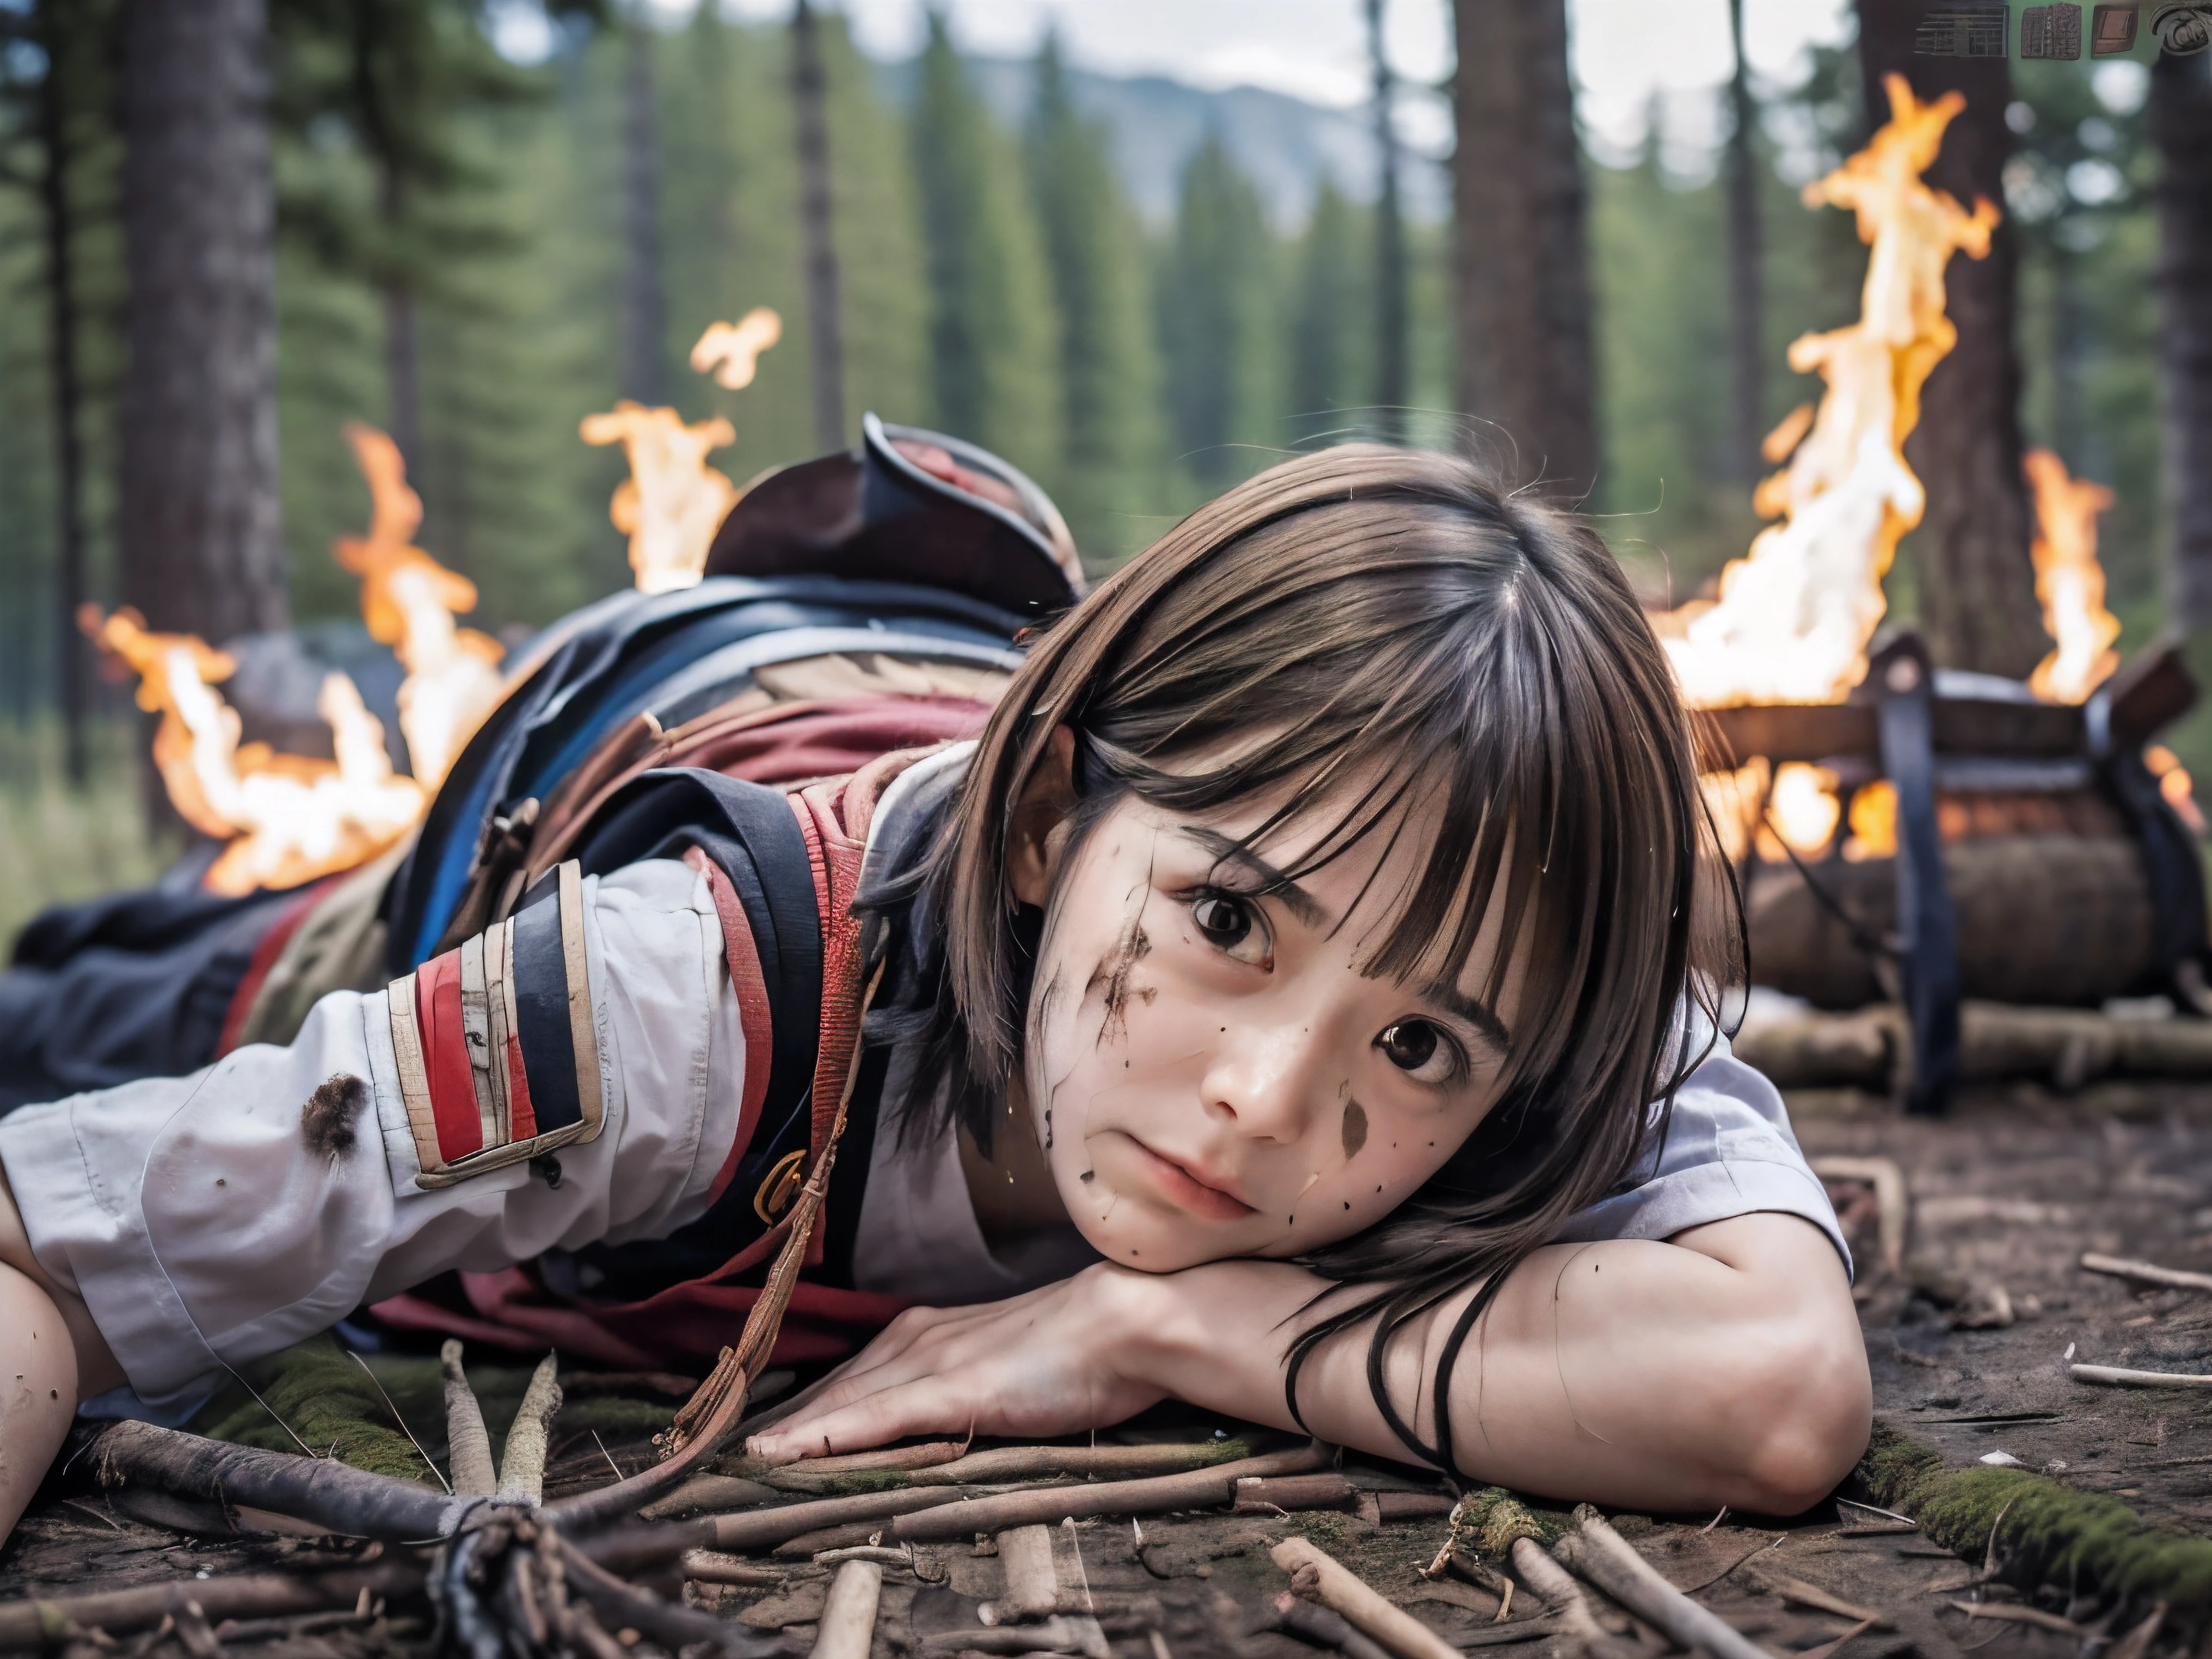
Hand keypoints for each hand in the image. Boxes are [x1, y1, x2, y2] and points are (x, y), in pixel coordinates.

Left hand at [748, 1263, 1174, 1460]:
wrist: (1124, 1323)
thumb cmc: (1081, 1348)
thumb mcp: (1006, 1368)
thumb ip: (967, 1386)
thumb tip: (950, 1411)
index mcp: (929, 1332)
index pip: (851, 1379)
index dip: (805, 1410)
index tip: (763, 1434)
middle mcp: (917, 1339)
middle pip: (831, 1390)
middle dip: (781, 1422)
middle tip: (727, 1452)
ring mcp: (929, 1364)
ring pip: (839, 1403)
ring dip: (786, 1434)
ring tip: (734, 1460)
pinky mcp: (950, 1390)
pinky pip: (871, 1418)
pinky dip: (822, 1436)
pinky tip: (783, 1452)